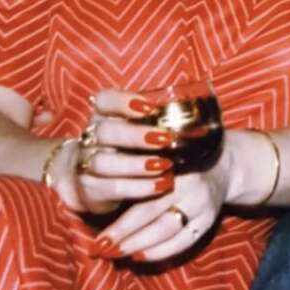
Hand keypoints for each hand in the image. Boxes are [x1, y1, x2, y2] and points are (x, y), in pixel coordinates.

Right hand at [50, 88, 177, 216]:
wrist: (95, 181)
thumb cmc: (128, 149)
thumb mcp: (138, 132)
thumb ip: (159, 124)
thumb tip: (203, 122)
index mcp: (103, 116)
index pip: (104, 101)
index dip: (123, 102)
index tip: (149, 108)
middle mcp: (91, 137)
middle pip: (105, 131)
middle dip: (135, 135)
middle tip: (165, 139)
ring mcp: (86, 163)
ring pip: (104, 161)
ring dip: (137, 164)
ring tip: (164, 165)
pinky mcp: (90, 188)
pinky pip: (112, 188)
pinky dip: (138, 187)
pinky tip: (160, 185)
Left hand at [86, 159, 232, 262]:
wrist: (222, 164)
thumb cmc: (178, 160)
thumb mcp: (158, 156)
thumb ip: (135, 171)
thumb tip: (99, 194)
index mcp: (171, 163)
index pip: (140, 194)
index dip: (117, 217)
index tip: (96, 234)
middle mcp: (188, 184)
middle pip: (150, 214)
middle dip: (122, 235)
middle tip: (99, 248)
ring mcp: (201, 203)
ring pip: (166, 230)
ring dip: (138, 245)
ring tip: (116, 254)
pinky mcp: (209, 219)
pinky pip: (184, 241)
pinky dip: (161, 251)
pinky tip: (141, 256)